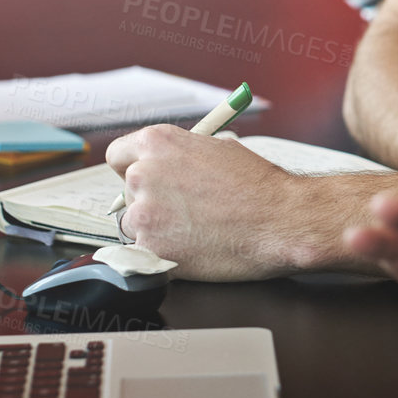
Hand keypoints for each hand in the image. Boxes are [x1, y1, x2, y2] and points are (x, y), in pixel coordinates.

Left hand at [106, 126, 305, 280]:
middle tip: (185, 210)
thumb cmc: (258, 186)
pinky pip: (145, 254)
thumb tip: (169, 165)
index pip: (118, 154)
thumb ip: (184, 154)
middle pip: (128, 192)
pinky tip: (195, 248)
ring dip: (157, 229)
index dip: (133, 168)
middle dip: (152, 200)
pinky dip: (165, 255)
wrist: (279, 220)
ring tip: (195, 230)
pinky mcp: (149, 251)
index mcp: (158, 142)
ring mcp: (143, 214)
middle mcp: (143, 174)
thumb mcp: (220, 148)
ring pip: (135, 225)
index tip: (147, 179)